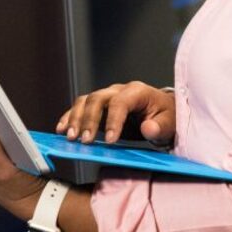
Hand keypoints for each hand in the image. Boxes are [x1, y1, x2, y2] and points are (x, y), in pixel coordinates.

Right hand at [56, 81, 174, 144]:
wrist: (162, 113)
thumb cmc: (166, 117)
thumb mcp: (170, 124)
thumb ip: (160, 126)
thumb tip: (148, 128)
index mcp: (137, 92)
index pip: (121, 102)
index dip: (114, 120)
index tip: (110, 141)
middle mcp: (118, 91)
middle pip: (97, 99)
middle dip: (88, 120)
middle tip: (84, 141)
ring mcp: (106, 97)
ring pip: (85, 101)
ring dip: (75, 119)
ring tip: (69, 137)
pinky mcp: (98, 107)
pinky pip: (80, 107)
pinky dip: (69, 117)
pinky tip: (61, 129)